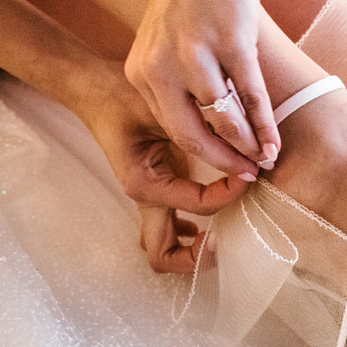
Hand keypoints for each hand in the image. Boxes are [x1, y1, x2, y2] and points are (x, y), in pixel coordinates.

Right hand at [80, 61, 253, 274]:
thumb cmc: (126, 95)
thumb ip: (204, 130)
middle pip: (164, 255)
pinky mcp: (154, 193)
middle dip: (198, 257)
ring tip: (223, 232)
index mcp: (145, 183)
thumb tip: (247, 147)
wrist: (96, 89)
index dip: (232, 192)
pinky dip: (189, 231)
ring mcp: (148, 200)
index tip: (250, 171)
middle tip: (228, 239)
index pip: (201, 205)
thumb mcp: (165, 108)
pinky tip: (211, 213)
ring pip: (164, 247)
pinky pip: (169, 227)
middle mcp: (145, 198)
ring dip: (191, 250)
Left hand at [124, 0, 280, 176]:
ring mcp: (196, 51)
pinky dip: (265, 122)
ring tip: (267, 159)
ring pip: (223, 119)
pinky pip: (250, 93)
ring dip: (249, 145)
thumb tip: (210, 120)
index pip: (173, 130)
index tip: (229, 170)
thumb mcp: (168, 38)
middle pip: (193, 134)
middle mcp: (161, 65)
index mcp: (141, 70)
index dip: (205, 157)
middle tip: (250, 176)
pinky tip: (275, 140)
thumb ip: (178, 78)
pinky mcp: (230, 37)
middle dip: (225, 161)